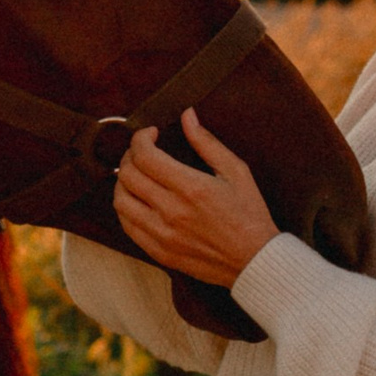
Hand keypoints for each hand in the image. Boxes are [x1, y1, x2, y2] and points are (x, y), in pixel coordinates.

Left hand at [111, 106, 279, 284]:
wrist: (254, 260)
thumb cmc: (249, 214)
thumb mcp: (236, 171)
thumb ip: (207, 142)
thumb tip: (187, 115)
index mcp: (191, 188)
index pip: (145, 156)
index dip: (141, 139)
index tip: (151, 134)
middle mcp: (172, 211)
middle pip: (128, 175)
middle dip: (130, 156)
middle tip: (142, 151)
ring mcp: (162, 234)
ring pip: (121, 201)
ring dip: (123, 182)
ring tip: (136, 175)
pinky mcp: (159, 252)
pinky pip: (127, 225)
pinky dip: (126, 207)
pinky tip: (138, 199)